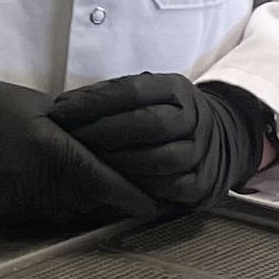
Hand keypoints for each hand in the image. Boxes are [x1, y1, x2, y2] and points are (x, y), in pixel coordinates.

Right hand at [0, 53, 149, 228]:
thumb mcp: (35, 106)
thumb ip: (72, 133)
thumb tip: (106, 150)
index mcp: (46, 149)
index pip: (101, 181)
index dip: (129, 196)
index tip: (152, 205)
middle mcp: (29, 183)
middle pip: (81, 204)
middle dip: (99, 199)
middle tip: (113, 191)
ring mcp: (4, 204)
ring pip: (53, 216)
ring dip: (67, 205)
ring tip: (68, 188)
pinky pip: (21, 220)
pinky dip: (32, 209)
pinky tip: (25, 189)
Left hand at [46, 72, 270, 215]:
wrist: (218, 140)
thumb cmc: (163, 115)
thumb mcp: (146, 95)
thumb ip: (111, 97)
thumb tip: (64, 108)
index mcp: (177, 89)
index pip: (132, 91)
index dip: (92, 102)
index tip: (60, 112)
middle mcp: (194, 118)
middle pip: (148, 124)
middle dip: (103, 133)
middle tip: (72, 139)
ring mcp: (201, 151)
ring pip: (160, 159)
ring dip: (119, 163)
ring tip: (89, 162)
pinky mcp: (202, 183)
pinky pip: (169, 188)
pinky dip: (139, 187)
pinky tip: (114, 184)